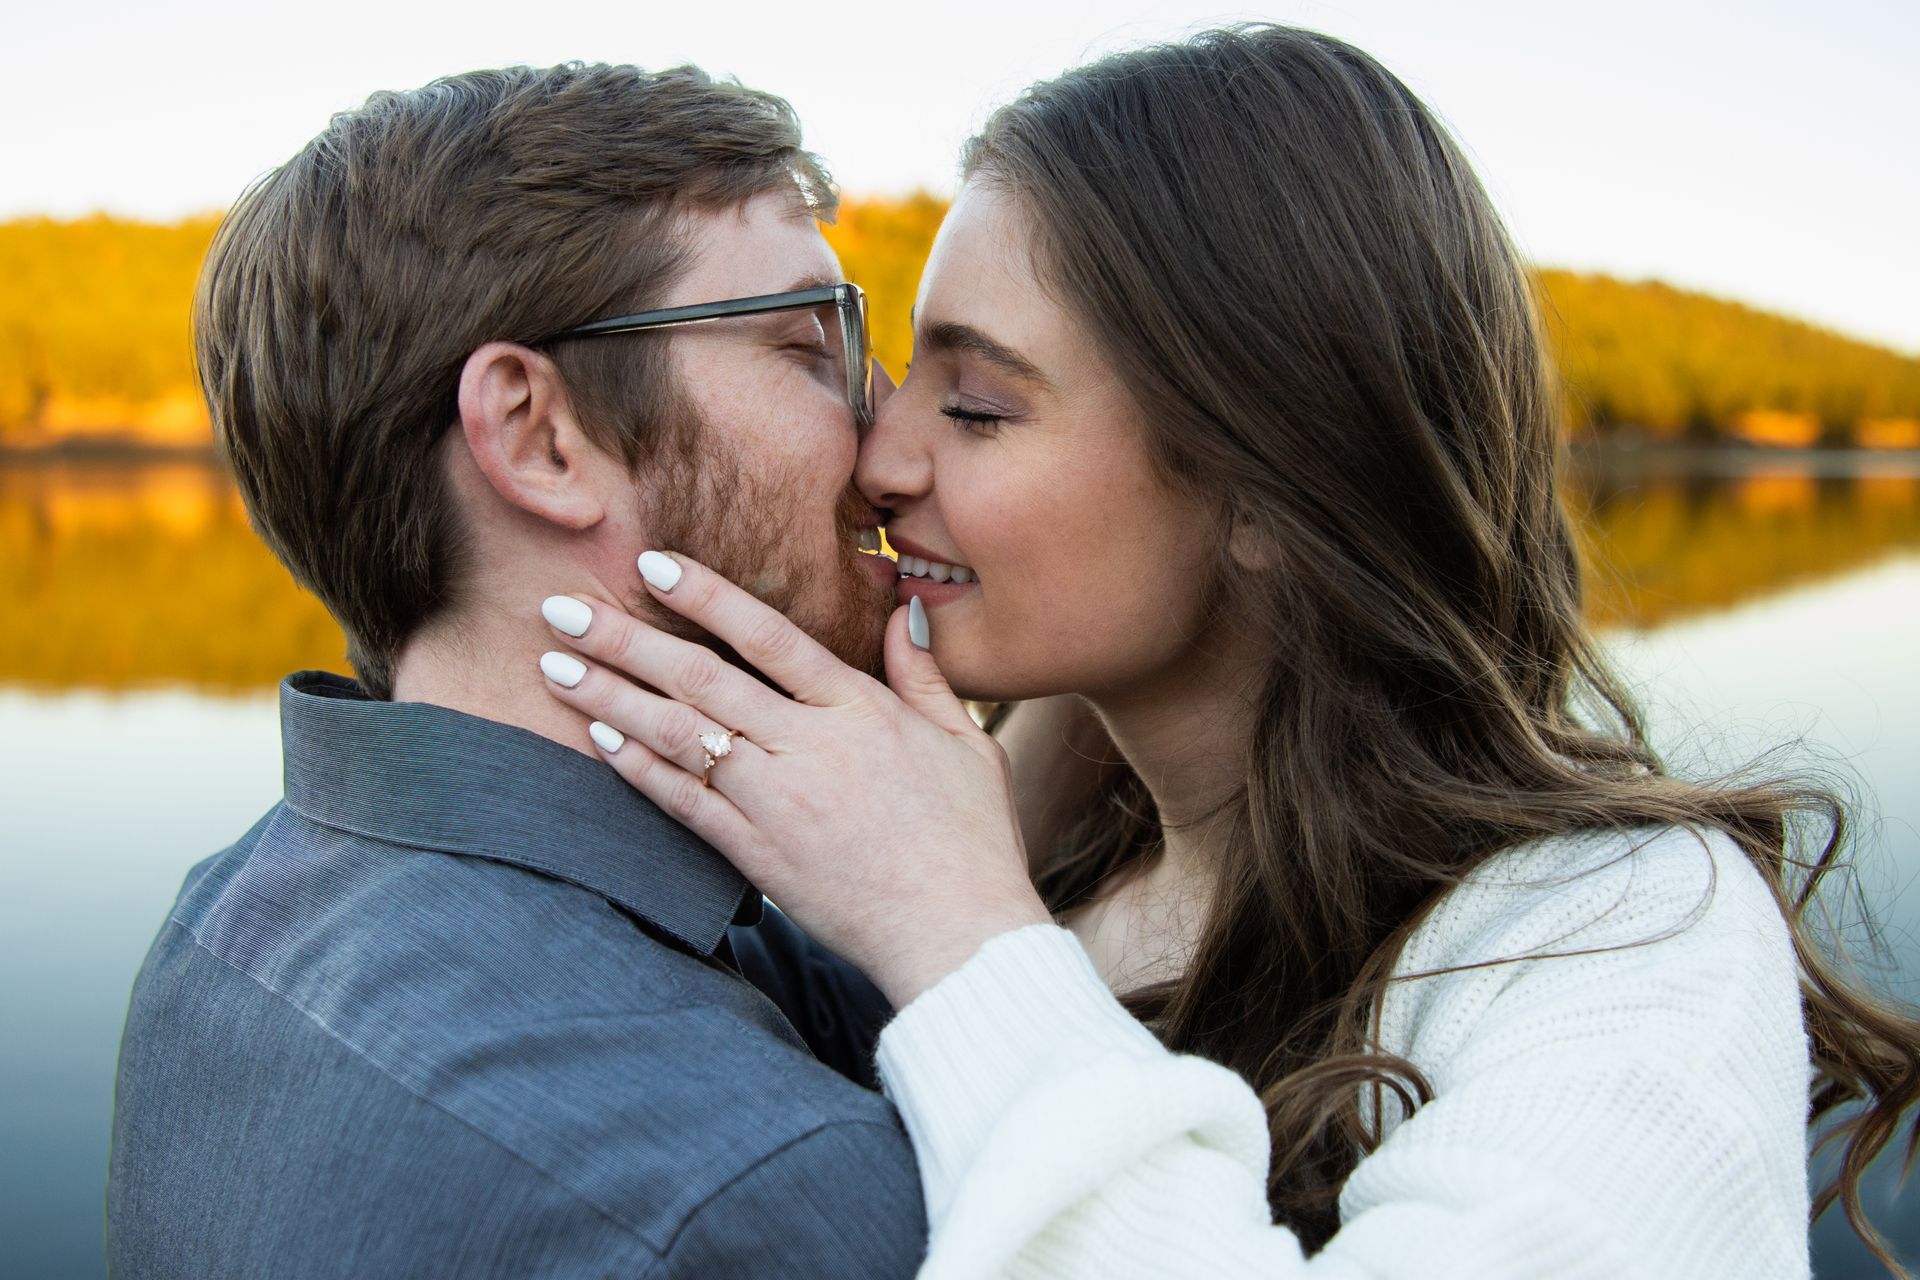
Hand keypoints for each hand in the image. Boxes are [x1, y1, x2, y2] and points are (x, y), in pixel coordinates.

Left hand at [536, 552, 1054, 1007]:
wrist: (958, 934)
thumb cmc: (972, 838)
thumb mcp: (966, 743)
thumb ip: (924, 676)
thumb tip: (904, 612)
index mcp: (859, 710)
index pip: (768, 636)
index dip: (707, 596)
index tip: (651, 563)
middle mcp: (809, 748)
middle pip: (701, 679)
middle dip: (624, 639)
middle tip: (561, 608)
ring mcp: (778, 803)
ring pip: (680, 736)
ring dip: (610, 696)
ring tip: (554, 665)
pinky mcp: (758, 856)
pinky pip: (684, 804)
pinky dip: (638, 768)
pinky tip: (596, 737)